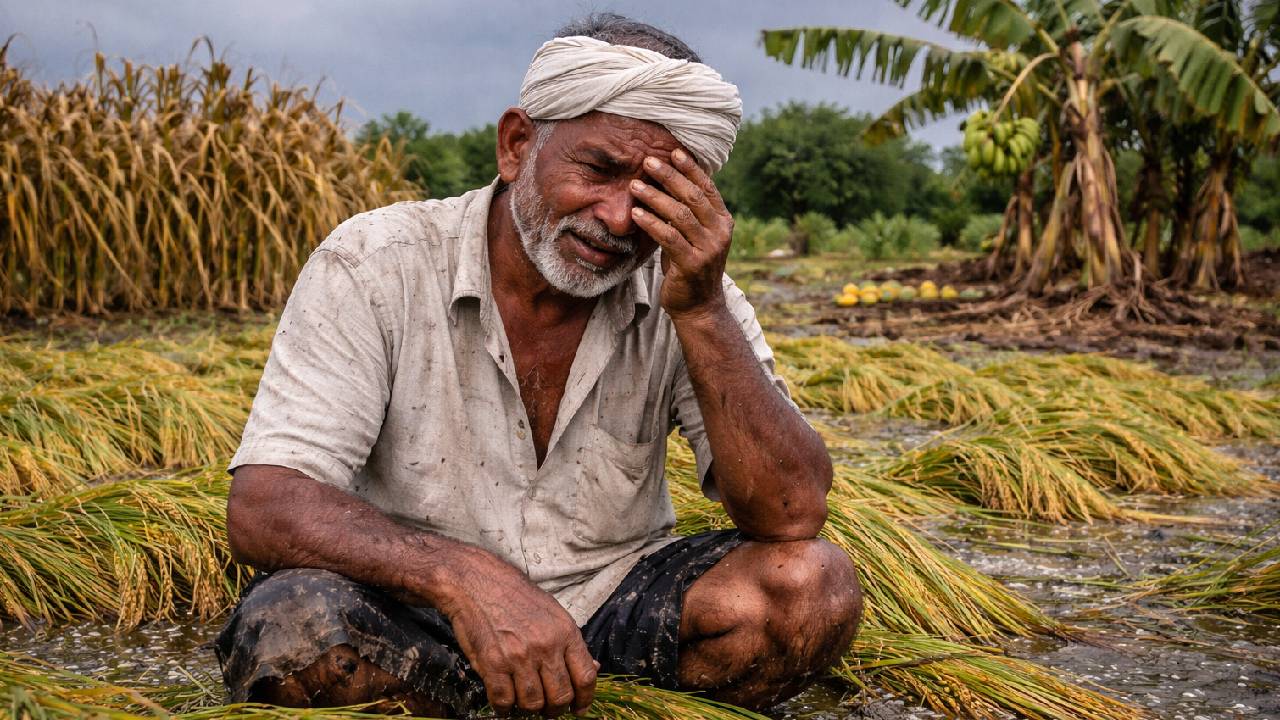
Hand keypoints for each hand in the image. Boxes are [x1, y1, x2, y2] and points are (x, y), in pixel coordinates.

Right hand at [442, 555, 597, 716]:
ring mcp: (519, 656)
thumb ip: (572, 644)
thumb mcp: (554, 613)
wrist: (478, 582)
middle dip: (556, 710)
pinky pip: (503, 701)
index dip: (584, 700)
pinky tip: (504, 701)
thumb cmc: (516, 598)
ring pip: (533, 703)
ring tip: (524, 702)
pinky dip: (504, 708)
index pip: (585, 677)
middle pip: (561, 696)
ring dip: (529, 709)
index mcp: (565, 632)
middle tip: (548, 710)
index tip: (578, 709)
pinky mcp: (492, 663)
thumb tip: (593, 668)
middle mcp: (545, 646)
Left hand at [629, 149, 733, 318]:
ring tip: (634, 186)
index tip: (673, 151)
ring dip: (655, 197)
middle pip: (693, 196)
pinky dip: (651, 223)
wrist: (698, 306)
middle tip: (648, 161)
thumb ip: (686, 213)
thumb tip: (665, 181)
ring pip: (680, 215)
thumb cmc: (690, 266)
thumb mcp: (692, 236)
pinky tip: (636, 214)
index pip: (708, 187)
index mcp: (723, 221)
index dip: (691, 168)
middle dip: (670, 176)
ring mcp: (709, 249)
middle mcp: (720, 232)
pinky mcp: (693, 264)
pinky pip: (669, 238)